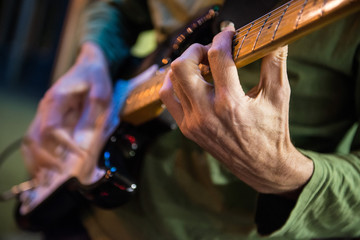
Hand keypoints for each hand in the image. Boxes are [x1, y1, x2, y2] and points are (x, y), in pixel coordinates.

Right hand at [21, 42, 111, 175]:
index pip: (52, 128)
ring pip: (30, 141)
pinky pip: (35, 140)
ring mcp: (44, 113)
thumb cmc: (95, 77)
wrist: (88, 65)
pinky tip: (42, 171)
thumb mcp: (101, 92)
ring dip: (36, 162)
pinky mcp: (47, 119)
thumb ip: (94, 113)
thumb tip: (86, 139)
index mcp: (57, 99)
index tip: (80, 155)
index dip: (64, 145)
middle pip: (34, 138)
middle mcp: (46, 108)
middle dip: (44, 160)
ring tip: (44, 181)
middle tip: (59, 175)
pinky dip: (36, 157)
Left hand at [160, 27, 313, 195]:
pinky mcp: (187, 129)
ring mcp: (193, 122)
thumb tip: (275, 39)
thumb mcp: (279, 96)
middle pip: (183, 66)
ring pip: (172, 81)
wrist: (262, 166)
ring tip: (201, 66)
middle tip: (210, 51)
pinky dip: (173, 84)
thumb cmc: (272, 131)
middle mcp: (207, 112)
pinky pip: (168, 99)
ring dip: (184, 66)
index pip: (218, 57)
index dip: (222, 38)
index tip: (229, 34)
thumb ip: (275, 64)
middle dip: (195, 50)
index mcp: (231, 102)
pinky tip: (188, 81)